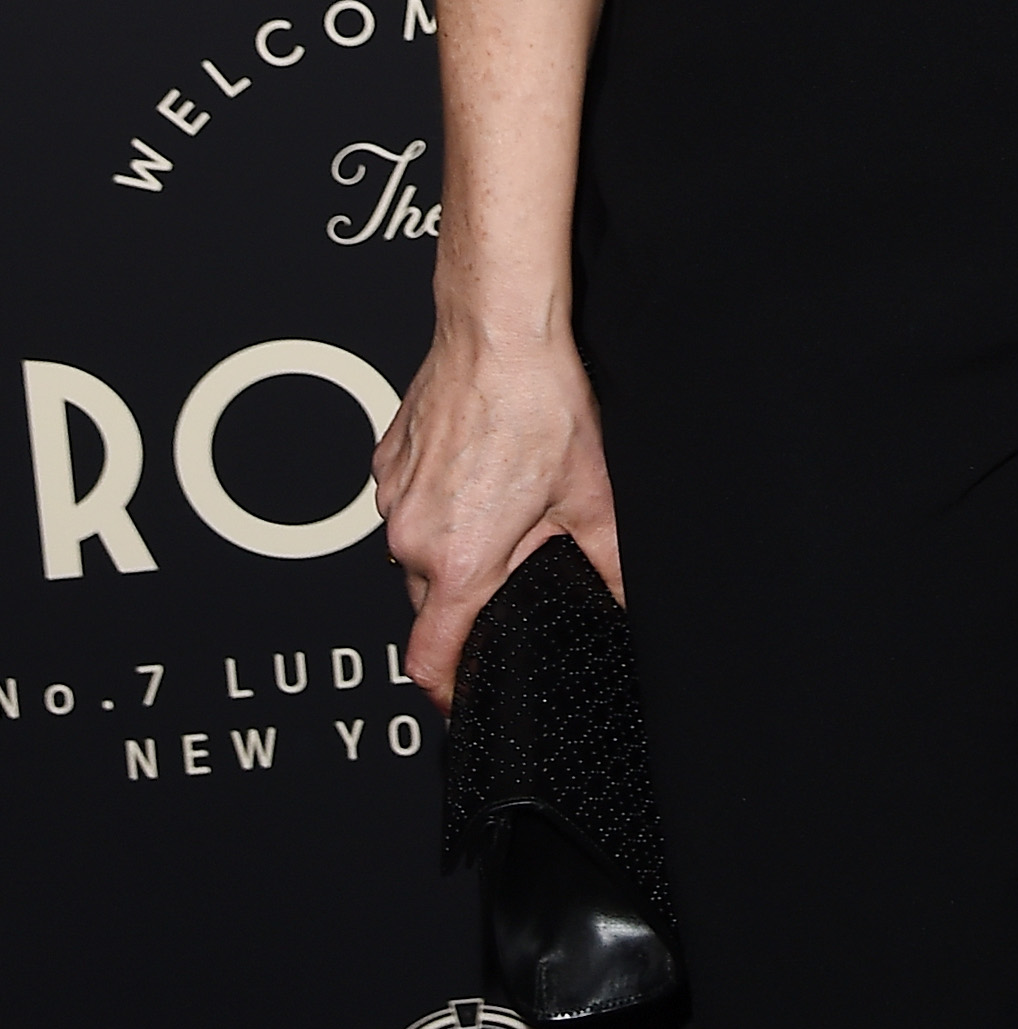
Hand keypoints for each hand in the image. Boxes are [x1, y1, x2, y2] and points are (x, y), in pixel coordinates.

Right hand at [376, 327, 621, 710]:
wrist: (497, 332)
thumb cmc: (539, 404)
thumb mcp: (590, 496)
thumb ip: (607, 563)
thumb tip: (622, 599)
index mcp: (458, 560)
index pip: (429, 658)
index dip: (448, 689)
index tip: (463, 696)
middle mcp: (410, 536)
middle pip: (429, 603)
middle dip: (467, 600)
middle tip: (513, 565)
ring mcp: (392, 499)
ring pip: (415, 554)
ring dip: (450, 548)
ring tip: (500, 507)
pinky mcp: (385, 465)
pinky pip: (406, 508)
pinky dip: (435, 508)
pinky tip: (475, 474)